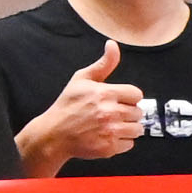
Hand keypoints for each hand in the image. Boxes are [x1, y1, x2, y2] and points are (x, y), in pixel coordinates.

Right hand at [21, 41, 144, 173]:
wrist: (52, 134)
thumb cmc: (66, 106)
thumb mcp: (81, 80)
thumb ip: (103, 64)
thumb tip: (113, 45)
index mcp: (106, 93)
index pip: (136, 95)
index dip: (128, 98)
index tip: (118, 101)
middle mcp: (110, 112)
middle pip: (139, 112)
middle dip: (128, 113)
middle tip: (113, 115)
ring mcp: (110, 131)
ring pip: (137, 129)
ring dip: (128, 128)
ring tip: (112, 126)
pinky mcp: (109, 148)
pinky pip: (129, 144)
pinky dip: (121, 142)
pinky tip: (108, 136)